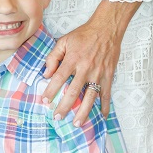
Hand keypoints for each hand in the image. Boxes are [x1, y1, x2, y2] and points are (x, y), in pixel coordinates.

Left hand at [42, 0, 139, 124]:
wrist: (107, 29)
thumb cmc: (84, 34)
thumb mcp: (64, 41)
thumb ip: (53, 57)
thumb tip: (45, 73)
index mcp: (72, 60)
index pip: (58, 79)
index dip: (50, 91)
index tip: (44, 100)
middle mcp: (85, 69)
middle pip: (73, 92)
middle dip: (64, 107)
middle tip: (57, 117)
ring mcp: (98, 74)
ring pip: (90, 97)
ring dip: (83, 112)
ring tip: (77, 124)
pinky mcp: (108, 76)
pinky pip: (106, 94)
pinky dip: (105, 106)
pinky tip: (103, 116)